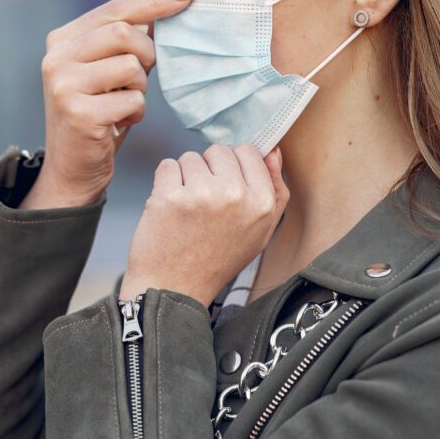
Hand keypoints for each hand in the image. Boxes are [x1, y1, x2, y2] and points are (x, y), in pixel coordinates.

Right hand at [19, 0, 197, 209]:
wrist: (73, 167)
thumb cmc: (98, 112)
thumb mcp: (107, 69)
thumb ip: (127, 39)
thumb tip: (173, 0)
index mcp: (61, 40)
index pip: (113, 9)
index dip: (154, 1)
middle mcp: (56, 58)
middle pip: (123, 32)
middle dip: (147, 53)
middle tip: (142, 76)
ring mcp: (64, 86)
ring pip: (131, 66)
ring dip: (140, 88)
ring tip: (123, 103)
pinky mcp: (79, 114)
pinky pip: (133, 100)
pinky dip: (136, 113)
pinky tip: (119, 123)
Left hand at [117, 144, 289, 304]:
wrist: (175, 287)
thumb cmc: (216, 260)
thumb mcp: (260, 232)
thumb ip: (275, 191)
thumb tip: (274, 152)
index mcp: (263, 204)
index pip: (249, 152)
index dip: (233, 167)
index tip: (224, 187)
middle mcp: (236, 196)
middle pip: (219, 151)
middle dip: (209, 170)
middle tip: (204, 202)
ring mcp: (201, 194)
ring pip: (190, 157)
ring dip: (186, 177)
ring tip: (188, 209)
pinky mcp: (170, 196)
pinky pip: (167, 166)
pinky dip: (164, 183)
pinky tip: (170, 208)